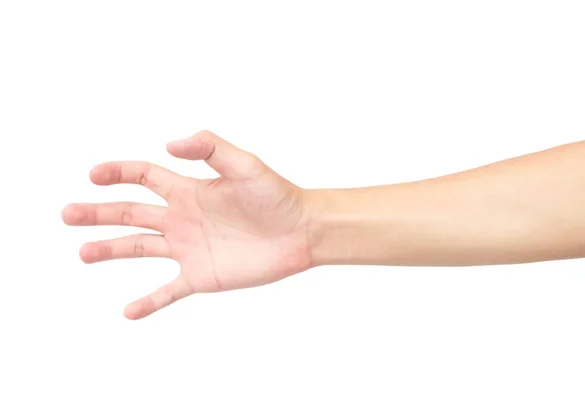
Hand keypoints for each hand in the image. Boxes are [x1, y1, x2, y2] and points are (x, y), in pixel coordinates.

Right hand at [62, 131, 312, 318]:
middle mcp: (183, 218)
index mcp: (189, 190)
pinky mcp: (202, 276)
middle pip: (131, 213)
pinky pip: (168, 291)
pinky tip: (128, 312)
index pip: (144, 177)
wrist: (302, 232)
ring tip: (82, 253)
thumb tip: (170, 144)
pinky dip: (149, 302)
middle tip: (67, 213)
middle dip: (98, 212)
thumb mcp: (246, 165)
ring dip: (109, 250)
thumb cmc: (277, 196)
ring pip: (140, 248)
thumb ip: (211, 150)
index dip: (118, 173)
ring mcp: (189, 248)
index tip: (94, 175)